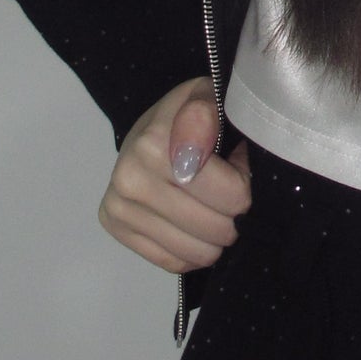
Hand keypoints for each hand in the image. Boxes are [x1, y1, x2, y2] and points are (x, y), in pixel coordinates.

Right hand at [98, 75, 252, 271]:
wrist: (146, 131)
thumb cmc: (188, 116)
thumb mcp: (206, 96)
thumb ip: (205, 113)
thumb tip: (192, 152)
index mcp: (154, 144)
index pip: (231, 194)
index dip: (244, 182)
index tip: (237, 165)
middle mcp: (130, 178)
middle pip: (216, 228)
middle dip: (233, 213)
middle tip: (228, 190)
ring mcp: (119, 207)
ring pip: (197, 252)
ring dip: (215, 237)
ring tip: (212, 207)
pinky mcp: (116, 229)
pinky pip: (173, 263)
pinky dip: (193, 251)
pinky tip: (193, 227)